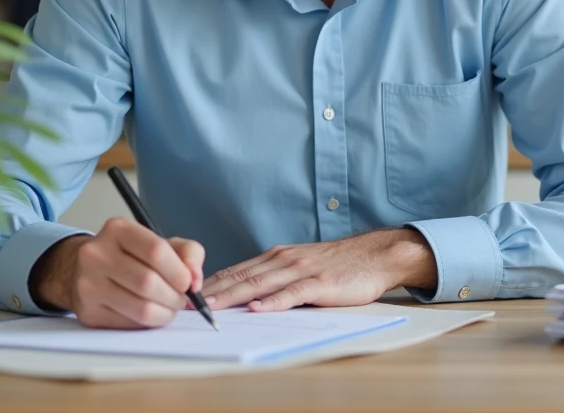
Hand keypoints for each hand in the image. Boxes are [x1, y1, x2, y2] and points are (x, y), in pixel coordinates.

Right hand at [29, 218, 204, 328]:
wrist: (86, 270)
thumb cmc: (131, 256)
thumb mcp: (161, 243)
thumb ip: (188, 253)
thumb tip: (195, 280)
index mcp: (118, 229)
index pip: (155, 251)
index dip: (179, 272)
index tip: (188, 283)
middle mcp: (97, 254)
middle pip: (148, 283)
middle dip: (174, 297)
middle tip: (180, 299)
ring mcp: (88, 284)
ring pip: (141, 308)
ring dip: (165, 313)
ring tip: (168, 307)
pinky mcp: (88, 311)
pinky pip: (129, 324)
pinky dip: (148, 323)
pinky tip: (150, 313)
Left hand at [201, 229, 435, 312]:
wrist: (375, 255)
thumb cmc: (339, 264)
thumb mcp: (302, 265)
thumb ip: (277, 277)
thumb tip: (248, 296)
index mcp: (278, 256)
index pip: (237, 269)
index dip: (212, 282)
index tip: (189, 294)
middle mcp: (284, 260)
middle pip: (242, 276)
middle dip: (214, 290)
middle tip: (189, 303)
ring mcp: (302, 270)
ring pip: (261, 284)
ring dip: (234, 296)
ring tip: (212, 307)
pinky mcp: (320, 283)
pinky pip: (292, 294)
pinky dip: (273, 302)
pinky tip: (258, 309)